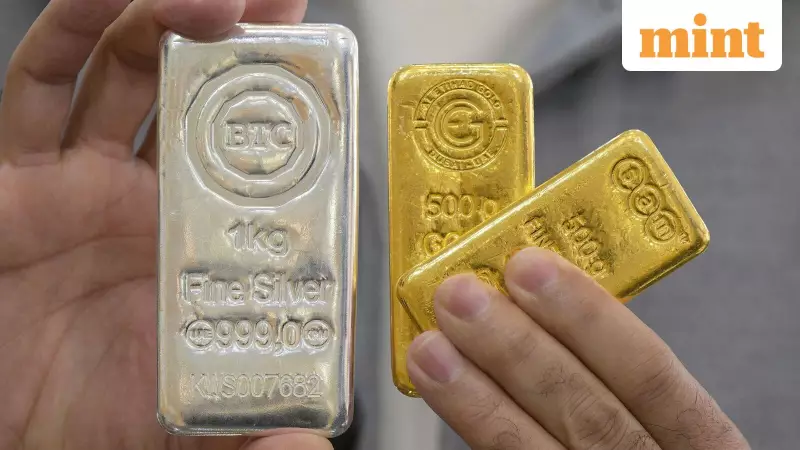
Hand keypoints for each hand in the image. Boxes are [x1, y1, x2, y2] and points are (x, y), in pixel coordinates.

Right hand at [0, 0, 329, 447]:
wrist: (8, 442)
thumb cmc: (89, 428)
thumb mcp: (189, 433)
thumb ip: (251, 437)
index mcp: (199, 248)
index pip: (257, 164)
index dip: (292, 115)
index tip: (329, 69)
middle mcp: (145, 201)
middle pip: (198, 98)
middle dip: (239, 42)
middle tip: (282, 4)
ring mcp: (78, 181)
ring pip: (123, 73)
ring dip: (165, 20)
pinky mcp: (13, 179)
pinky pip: (37, 85)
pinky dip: (67, 30)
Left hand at [409, 247, 749, 449]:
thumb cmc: (645, 440)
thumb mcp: (660, 414)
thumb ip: (610, 366)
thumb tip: (530, 293)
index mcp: (700, 439)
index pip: (651, 373)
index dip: (588, 317)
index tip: (529, 266)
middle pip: (588, 412)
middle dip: (517, 348)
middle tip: (459, 296)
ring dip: (477, 395)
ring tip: (431, 347)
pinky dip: (476, 428)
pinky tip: (443, 396)